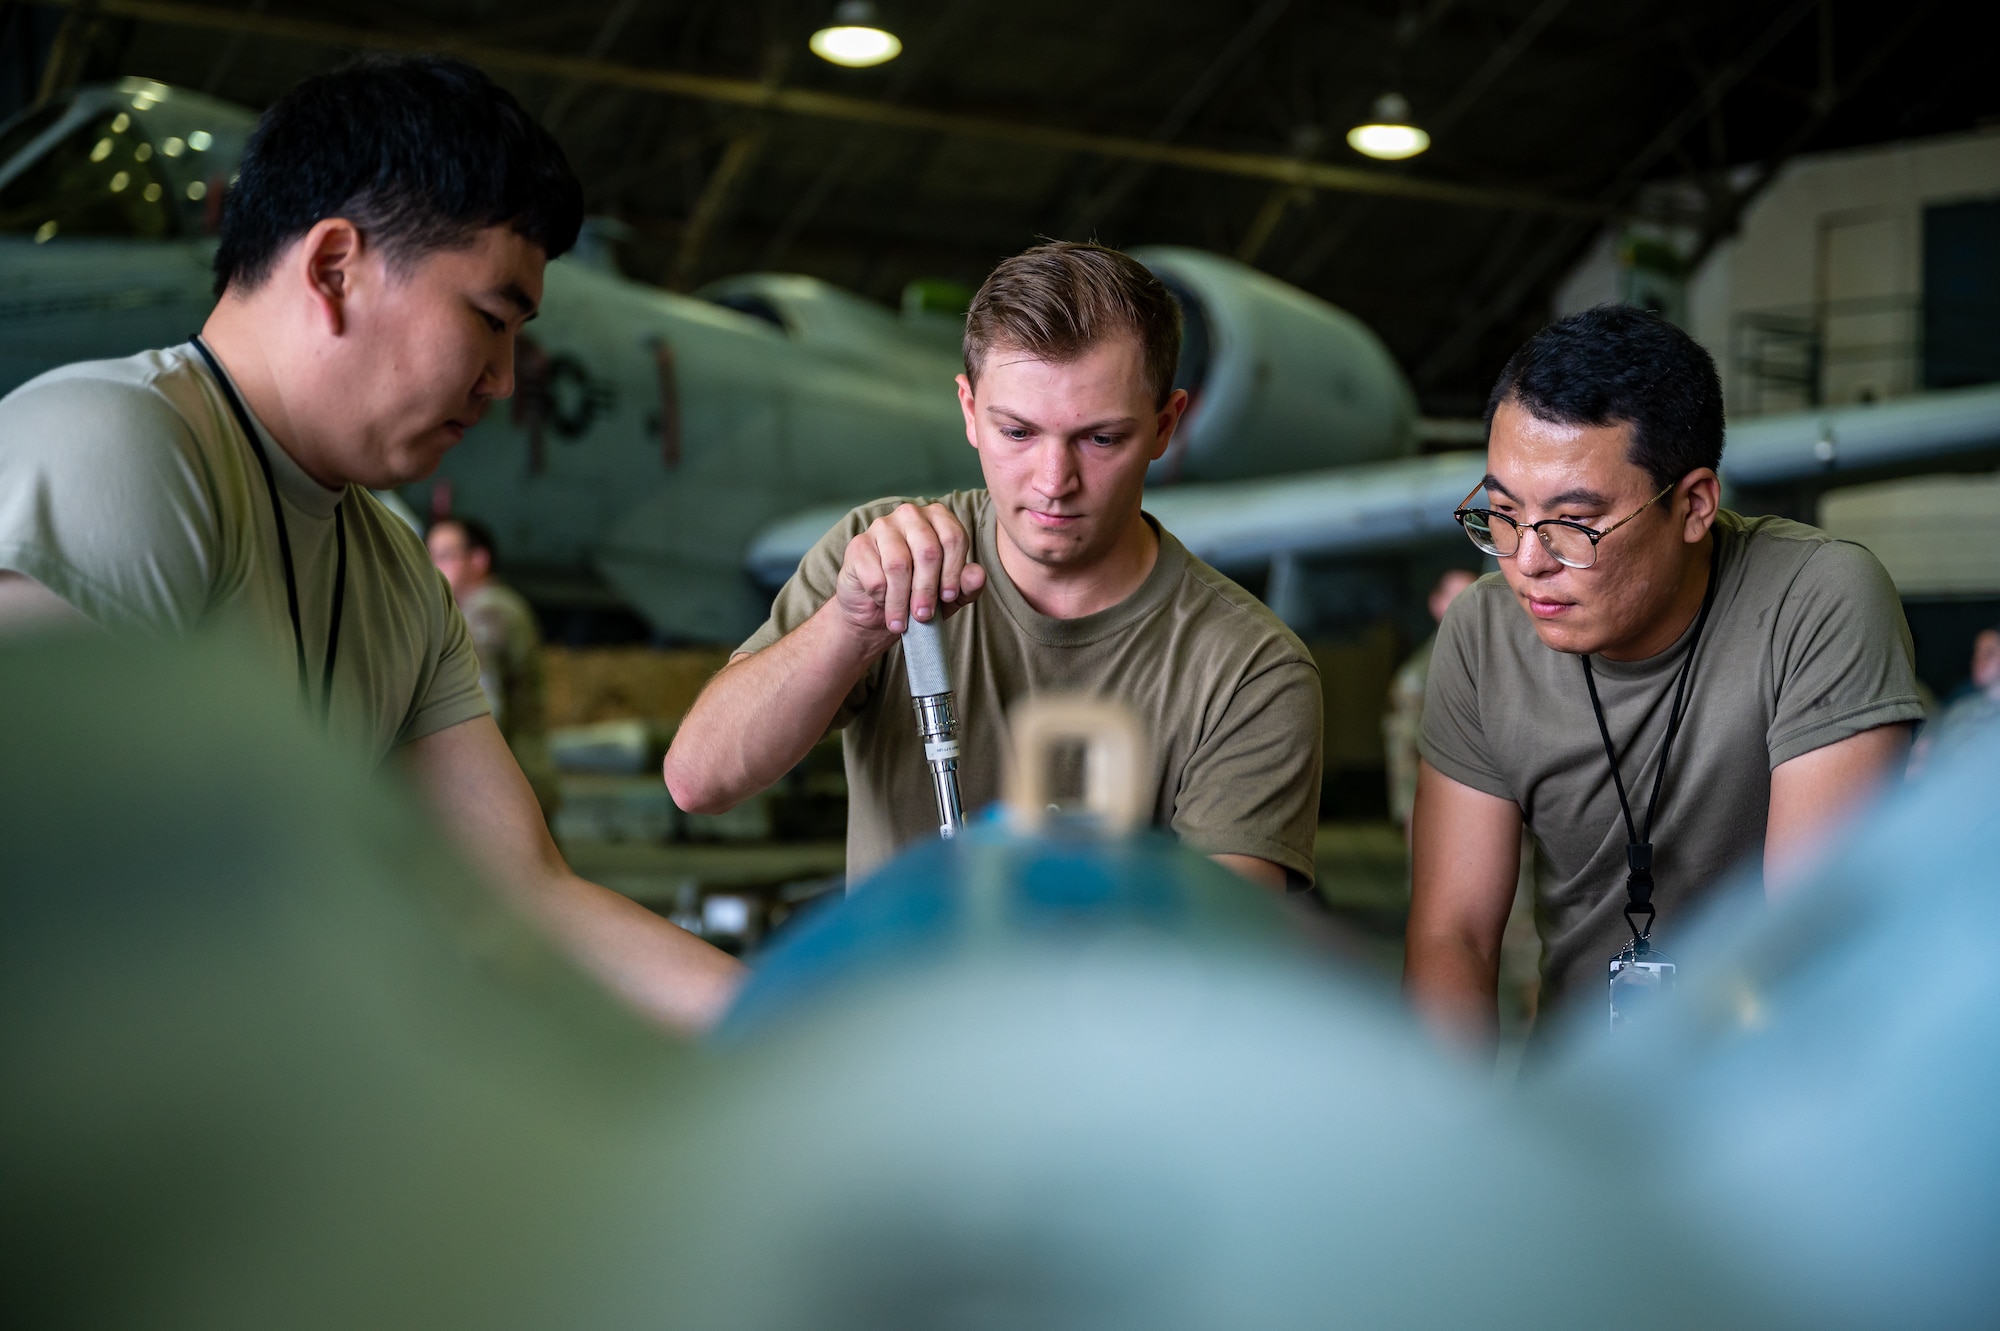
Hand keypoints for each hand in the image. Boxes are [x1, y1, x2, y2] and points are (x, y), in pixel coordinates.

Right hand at [833, 502, 986, 642]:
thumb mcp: (948, 597)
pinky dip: (881, 597)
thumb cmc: (917, 597)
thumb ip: (966, 586)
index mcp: (938, 518)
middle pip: (928, 550)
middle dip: (927, 589)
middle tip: (924, 616)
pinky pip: (875, 574)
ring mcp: (882, 526)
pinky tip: (882, 603)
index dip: (953, 572)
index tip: (949, 598)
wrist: (876, 612)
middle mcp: (910, 514)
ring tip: (901, 623)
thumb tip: (977, 575)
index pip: (954, 538)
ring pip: (898, 564)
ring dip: (901, 600)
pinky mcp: (858, 544)